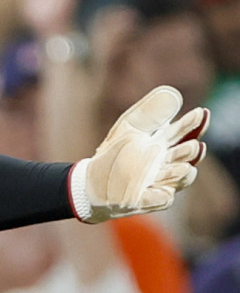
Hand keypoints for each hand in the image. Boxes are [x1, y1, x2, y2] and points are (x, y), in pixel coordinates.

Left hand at [72, 86, 208, 222]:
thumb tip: (172, 92)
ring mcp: (161, 182)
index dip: (194, 123)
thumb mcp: (129, 129)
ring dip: (181, 172)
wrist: (92, 183)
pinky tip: (161, 191)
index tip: (200, 112)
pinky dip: (161, 194)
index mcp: (164, 144)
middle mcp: (167, 163)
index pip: (184, 132)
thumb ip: (150, 113)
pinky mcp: (150, 200)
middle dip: (190, 151)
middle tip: (192, 144)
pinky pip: (162, 199)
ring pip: (180, 177)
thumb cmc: (114, 154)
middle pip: (187, 155)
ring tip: (182, 166)